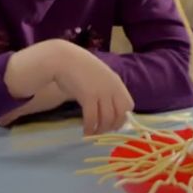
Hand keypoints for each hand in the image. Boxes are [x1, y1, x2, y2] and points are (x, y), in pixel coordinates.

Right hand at [3, 39, 133, 133]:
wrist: (63, 58)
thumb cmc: (78, 67)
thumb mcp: (99, 76)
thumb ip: (106, 88)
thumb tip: (109, 107)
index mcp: (116, 82)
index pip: (128, 105)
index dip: (123, 117)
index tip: (114, 124)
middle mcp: (112, 88)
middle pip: (119, 115)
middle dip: (112, 126)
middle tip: (102, 132)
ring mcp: (101, 92)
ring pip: (106, 119)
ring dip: (100, 130)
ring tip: (92, 133)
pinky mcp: (88, 96)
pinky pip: (92, 118)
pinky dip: (90, 128)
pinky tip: (85, 132)